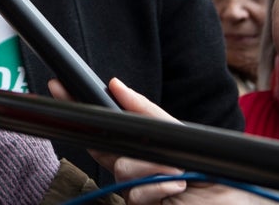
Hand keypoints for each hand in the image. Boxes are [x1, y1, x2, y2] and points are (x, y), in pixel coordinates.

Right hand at [49, 78, 250, 204]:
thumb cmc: (218, 179)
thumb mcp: (185, 138)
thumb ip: (148, 113)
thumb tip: (115, 85)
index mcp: (141, 151)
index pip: (102, 130)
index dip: (80, 109)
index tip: (60, 87)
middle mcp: (134, 172)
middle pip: (106, 149)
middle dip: (123, 144)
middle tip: (153, 151)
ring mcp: (135, 193)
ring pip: (121, 169)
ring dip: (150, 169)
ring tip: (178, 174)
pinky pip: (134, 193)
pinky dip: (155, 187)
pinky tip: (174, 187)